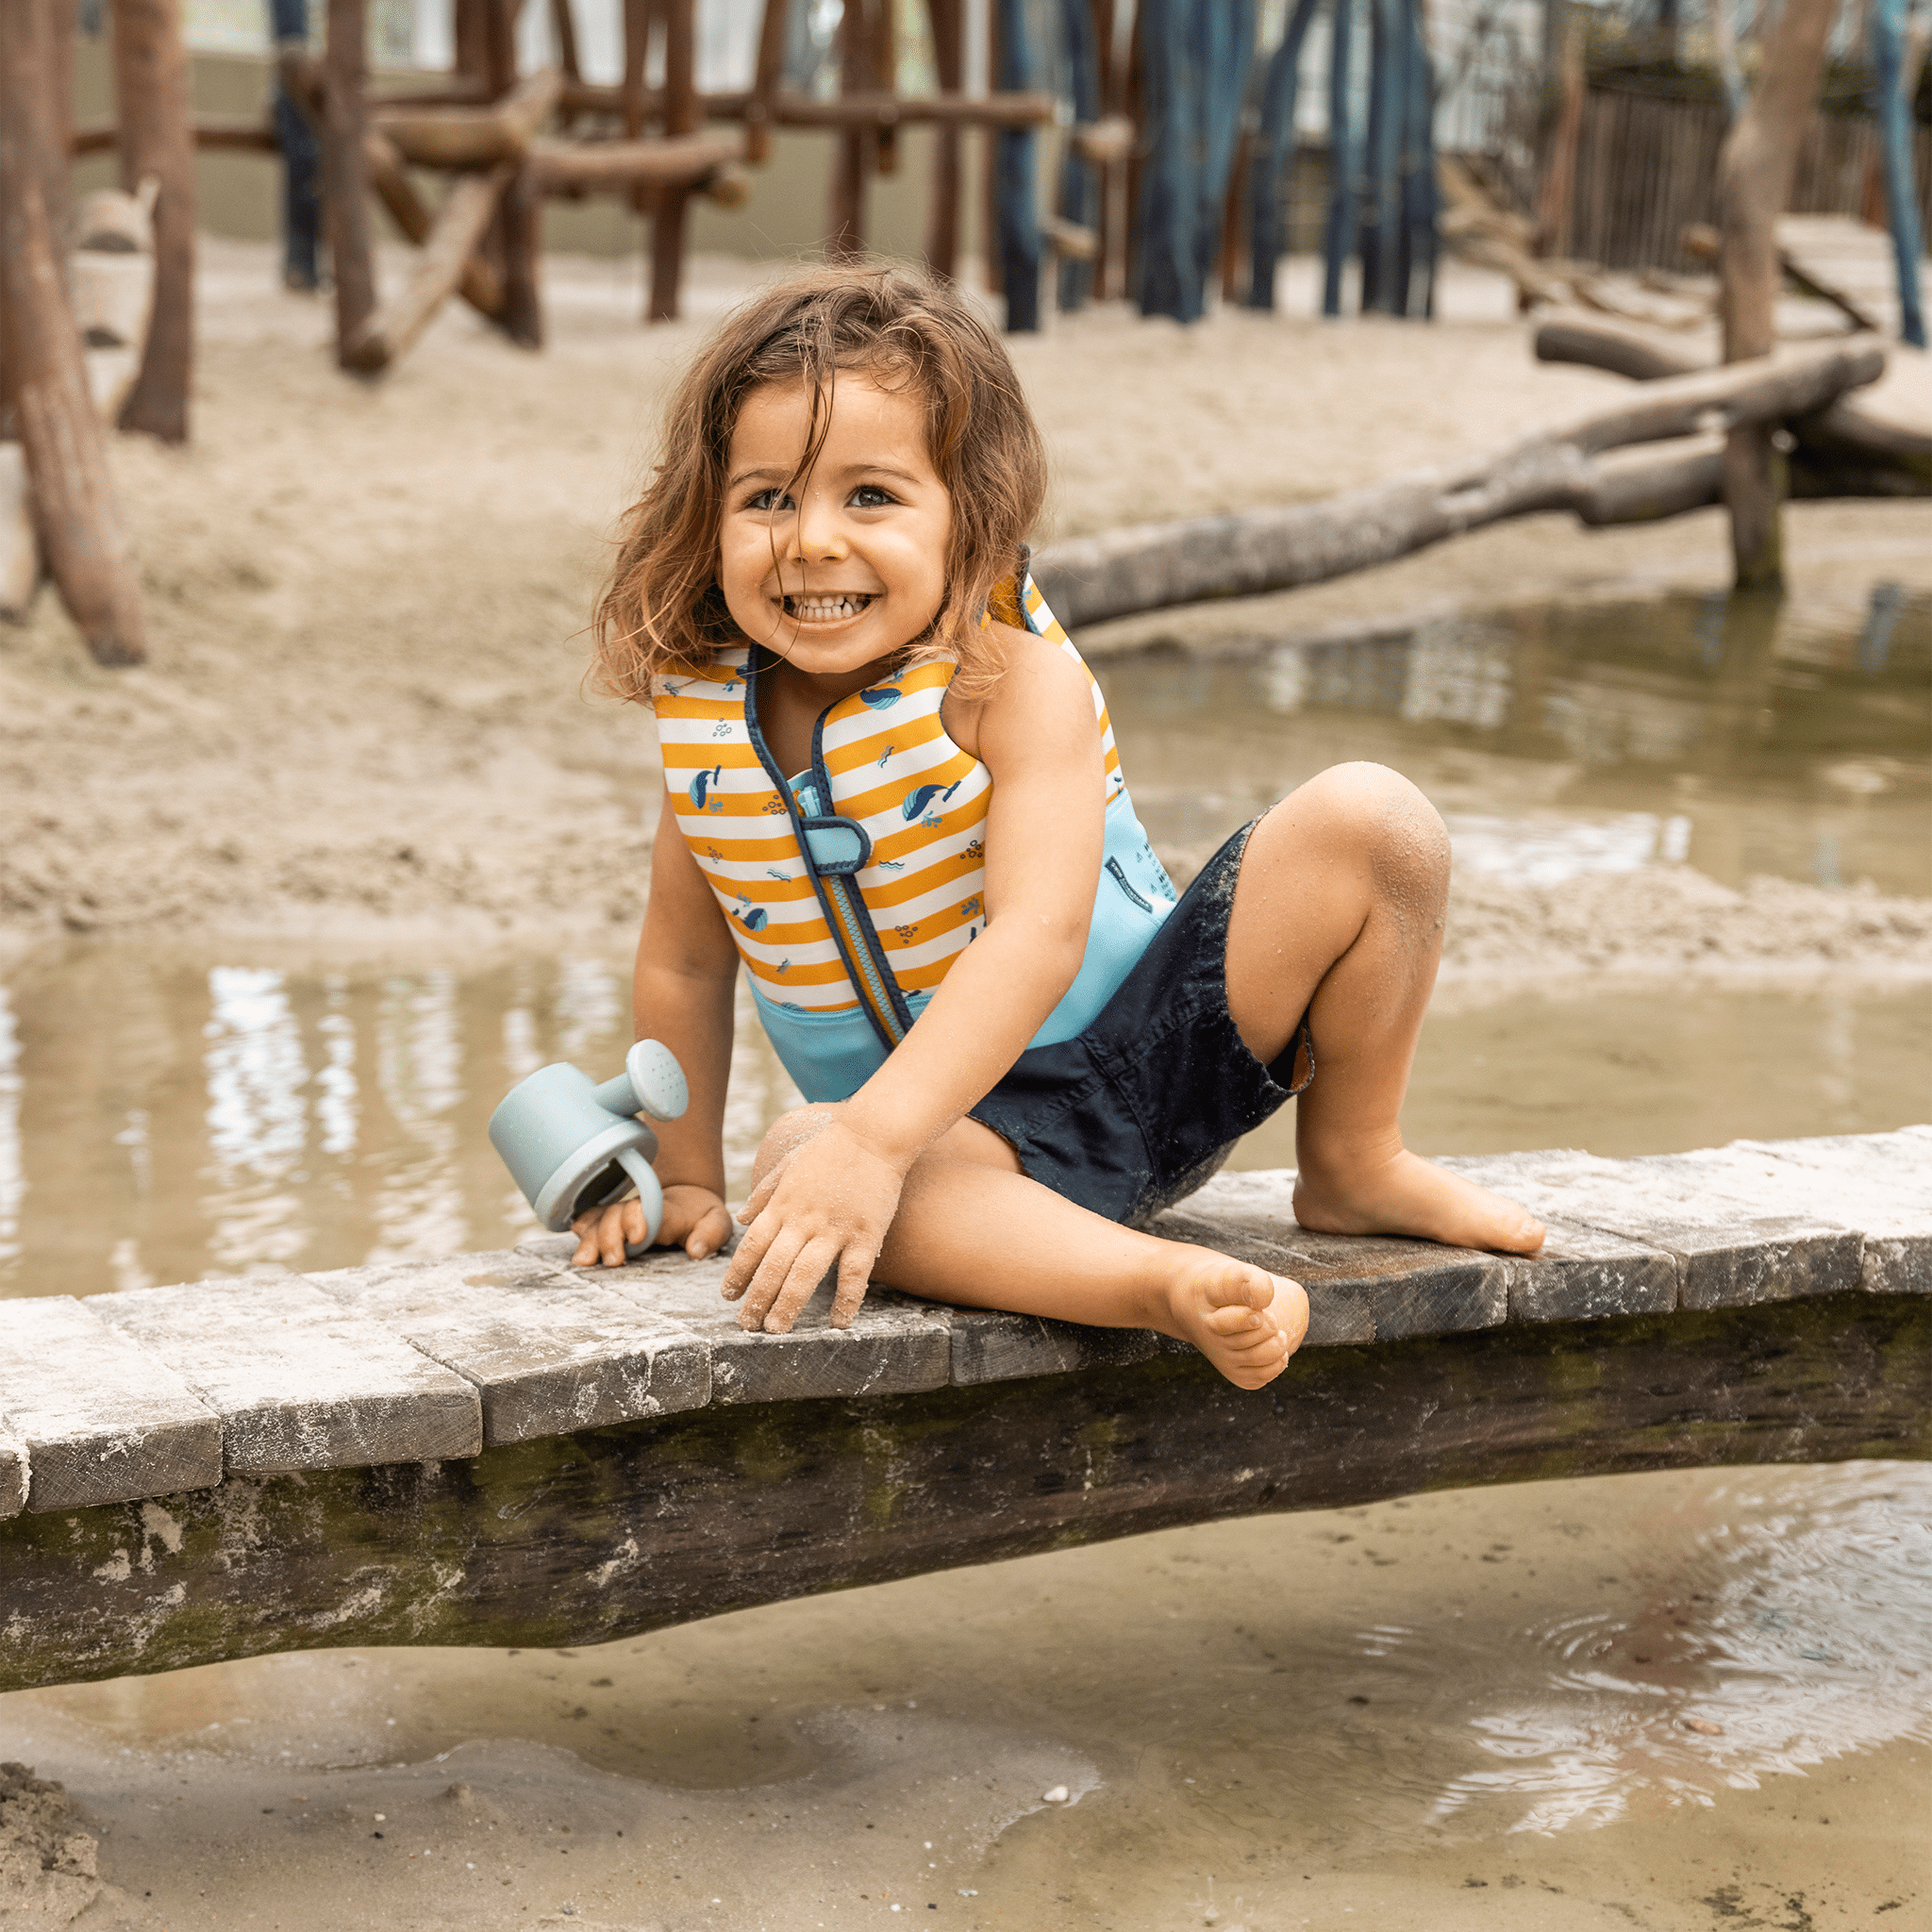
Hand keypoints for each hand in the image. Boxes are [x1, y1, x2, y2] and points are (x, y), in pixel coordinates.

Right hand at [570, 1182, 732, 1267]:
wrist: (686, 1201)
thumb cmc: (702, 1218)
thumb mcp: (718, 1223)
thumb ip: (711, 1234)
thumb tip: (696, 1251)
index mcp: (664, 1210)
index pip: (645, 1208)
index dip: (636, 1218)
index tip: (639, 1237)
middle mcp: (636, 1211)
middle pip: (614, 1215)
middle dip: (609, 1235)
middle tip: (614, 1261)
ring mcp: (619, 1217)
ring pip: (597, 1221)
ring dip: (589, 1240)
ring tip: (584, 1262)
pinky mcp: (608, 1225)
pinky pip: (588, 1224)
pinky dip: (581, 1234)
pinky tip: (577, 1251)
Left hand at [721, 1118, 906, 1332]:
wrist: (874, 1134)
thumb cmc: (831, 1148)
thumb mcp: (788, 1164)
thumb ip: (763, 1193)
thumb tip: (740, 1218)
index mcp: (783, 1204)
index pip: (752, 1245)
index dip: (738, 1273)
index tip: (728, 1296)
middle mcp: (804, 1219)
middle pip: (773, 1266)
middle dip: (757, 1298)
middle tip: (747, 1326)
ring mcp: (835, 1228)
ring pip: (805, 1274)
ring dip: (788, 1304)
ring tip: (776, 1329)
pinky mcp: (866, 1234)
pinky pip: (854, 1274)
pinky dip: (846, 1300)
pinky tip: (838, 1322)